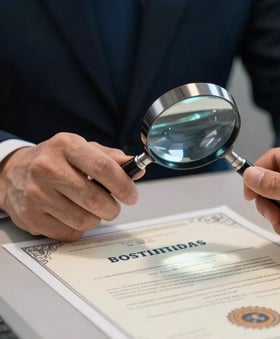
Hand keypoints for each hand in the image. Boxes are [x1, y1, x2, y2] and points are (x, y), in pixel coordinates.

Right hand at [0, 132, 143, 240]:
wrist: (14, 172)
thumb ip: (112, 159)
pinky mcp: (31, 216)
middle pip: (95, 199)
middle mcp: (48, 168)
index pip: (103, 168)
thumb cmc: (56, 160)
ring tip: (91, 209)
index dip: (123, 185)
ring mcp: (36, 194)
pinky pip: (69, 233)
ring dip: (96, 219)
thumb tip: (136, 170)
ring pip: (84, 220)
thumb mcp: (83, 149)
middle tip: (113, 207)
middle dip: (112, 208)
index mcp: (66, 146)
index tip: (131, 195)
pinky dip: (78, 229)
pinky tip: (73, 215)